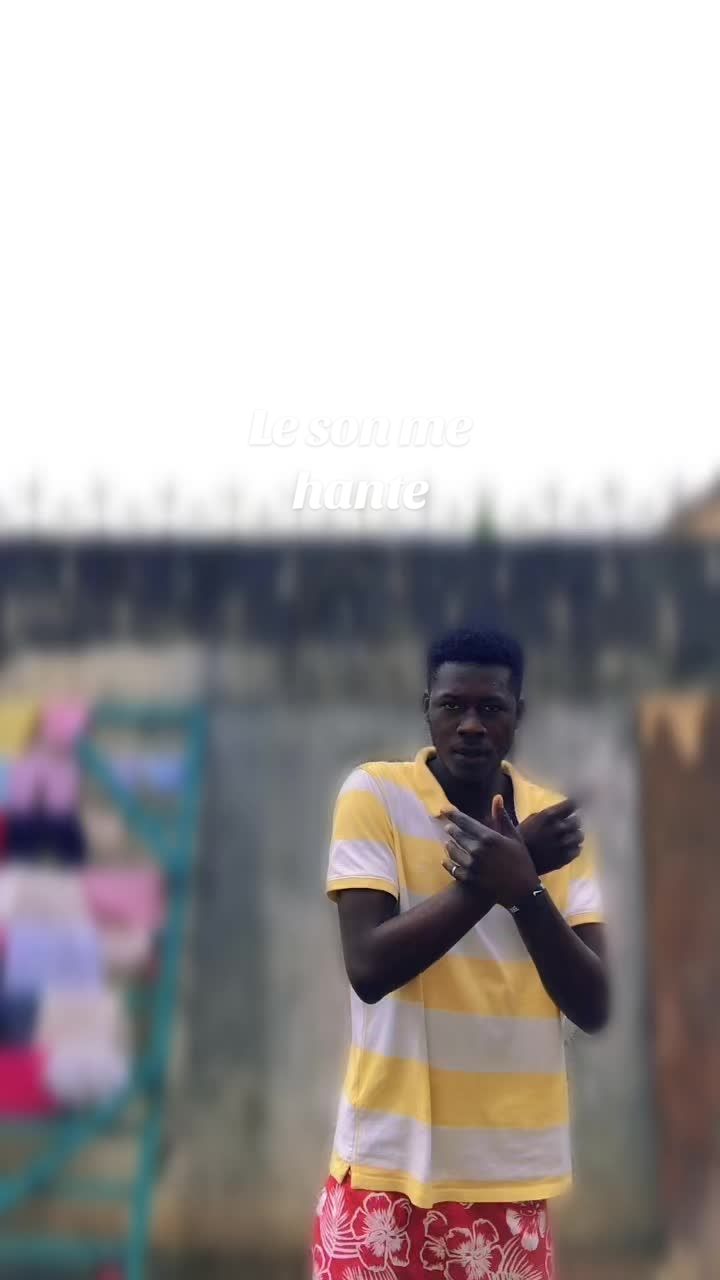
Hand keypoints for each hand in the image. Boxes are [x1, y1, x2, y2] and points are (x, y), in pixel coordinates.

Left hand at [441, 795, 539, 909]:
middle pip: (457, 836)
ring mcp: (472, 865)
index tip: (444, 809)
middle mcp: (477, 850)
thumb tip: (497, 797)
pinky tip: (446, 860)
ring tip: (448, 844)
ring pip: (452, 852)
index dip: (453, 815)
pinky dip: (448, 863)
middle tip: (448, 828)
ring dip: (449, 846)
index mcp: (488, 837)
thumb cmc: (521, 861)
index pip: (465, 822)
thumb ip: (502, 817)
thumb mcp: (514, 837)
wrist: (523, 891)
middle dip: (451, 830)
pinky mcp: (469, 879)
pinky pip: (452, 868)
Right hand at [520, 799, 583, 876]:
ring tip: (567, 837)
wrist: (515, 862)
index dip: (583, 799)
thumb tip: (562, 808)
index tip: (590, 794)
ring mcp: (563, 844)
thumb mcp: (531, 819)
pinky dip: (574, 847)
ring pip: (580, 835)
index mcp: (549, 816)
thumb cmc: (521, 837)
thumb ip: (548, 814)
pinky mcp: (565, 858)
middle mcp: (559, 828)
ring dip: (575, 835)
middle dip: (573, 822)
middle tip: (567, 824)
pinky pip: (578, 850)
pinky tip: (567, 847)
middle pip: (578, 821)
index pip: (572, 804)